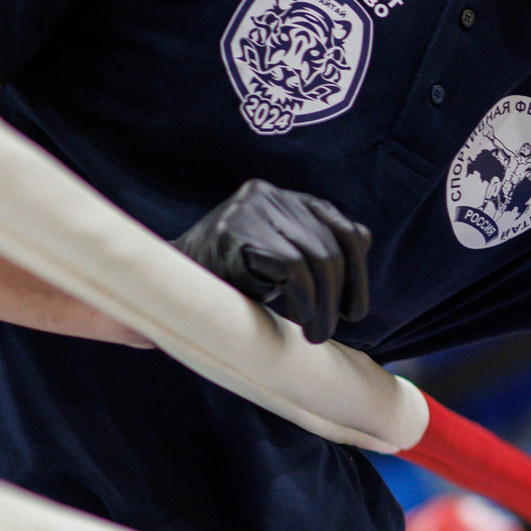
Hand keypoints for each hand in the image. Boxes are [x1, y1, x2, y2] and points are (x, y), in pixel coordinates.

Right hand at [175, 178, 370, 343]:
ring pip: (315, 257)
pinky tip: (298, 317)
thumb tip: (363, 239)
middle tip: (328, 331)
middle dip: (339, 294)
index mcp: (288, 199)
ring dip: (322, 305)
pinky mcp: (236, 231)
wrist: (168, 286)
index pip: (344, 230)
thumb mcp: (280, 259)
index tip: (354, 310)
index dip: (357, 273)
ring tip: (316, 333)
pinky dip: (304, 297)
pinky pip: (291, 265)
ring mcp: (252, 209)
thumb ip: (316, 245)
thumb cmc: (228, 278)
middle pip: (331, 247)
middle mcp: (272, 196)